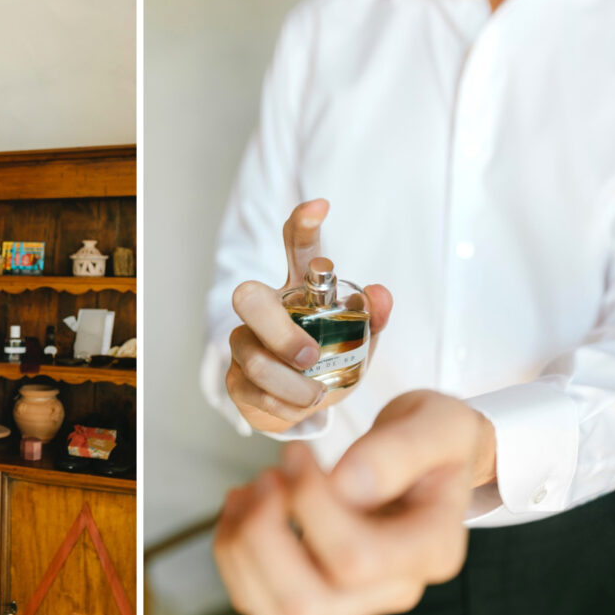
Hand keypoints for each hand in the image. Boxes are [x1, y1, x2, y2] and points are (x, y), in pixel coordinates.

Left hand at [213, 390, 495, 614]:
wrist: (426, 463)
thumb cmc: (432, 445)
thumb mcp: (437, 425)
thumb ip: (399, 449)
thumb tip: (347, 484)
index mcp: (430, 551)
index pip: (356, 559)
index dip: (308, 504)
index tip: (297, 454)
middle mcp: (393, 590)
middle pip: (306, 603)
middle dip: (264, 533)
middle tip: (269, 475)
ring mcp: (352, 602)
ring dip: (242, 546)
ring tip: (253, 489)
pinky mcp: (314, 597)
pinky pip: (256, 602)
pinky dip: (233, 552)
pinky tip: (244, 506)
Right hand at [226, 199, 392, 432]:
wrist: (304, 407)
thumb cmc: (330, 362)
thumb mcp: (360, 340)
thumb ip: (373, 316)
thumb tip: (380, 293)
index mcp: (299, 291)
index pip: (297, 248)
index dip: (303, 224)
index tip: (320, 207)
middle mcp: (265, 309)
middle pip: (249, 298)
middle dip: (280, 332)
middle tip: (310, 357)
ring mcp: (244, 343)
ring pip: (255, 359)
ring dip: (291, 385)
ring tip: (316, 394)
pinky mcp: (235, 379)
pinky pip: (254, 392)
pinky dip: (283, 406)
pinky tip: (298, 406)